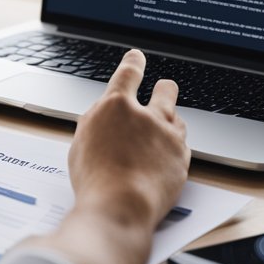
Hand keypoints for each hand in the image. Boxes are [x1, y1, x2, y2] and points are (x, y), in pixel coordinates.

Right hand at [68, 49, 189, 229]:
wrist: (120, 206)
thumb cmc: (95, 180)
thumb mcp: (82, 143)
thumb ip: (97, 122)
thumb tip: (106, 115)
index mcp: (115, 107)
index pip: (128, 73)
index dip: (133, 62)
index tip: (137, 56)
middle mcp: (146, 115)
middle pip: (166, 90)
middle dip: (164, 89)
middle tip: (162, 91)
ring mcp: (168, 135)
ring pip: (176, 119)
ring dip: (168, 126)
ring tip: (157, 141)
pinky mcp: (182, 157)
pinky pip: (181, 147)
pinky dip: (173, 152)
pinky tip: (162, 163)